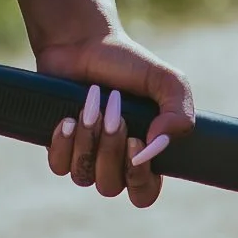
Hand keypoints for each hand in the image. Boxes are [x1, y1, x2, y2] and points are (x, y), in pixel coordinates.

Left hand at [37, 36, 193, 209]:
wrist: (84, 43)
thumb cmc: (128, 63)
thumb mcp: (166, 81)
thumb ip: (179, 113)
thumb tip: (157, 145)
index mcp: (144, 154)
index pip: (144, 193)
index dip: (140, 178)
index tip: (136, 141)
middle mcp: (113, 162)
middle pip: (111, 187)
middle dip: (111, 150)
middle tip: (114, 114)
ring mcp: (84, 156)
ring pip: (83, 176)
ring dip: (88, 140)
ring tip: (90, 106)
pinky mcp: (59, 147)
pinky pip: (59, 165)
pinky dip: (65, 142)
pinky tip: (69, 118)